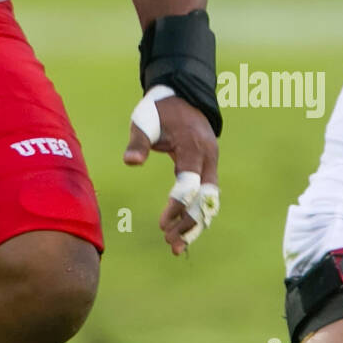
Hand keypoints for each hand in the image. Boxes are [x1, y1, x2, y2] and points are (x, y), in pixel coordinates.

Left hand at [123, 94, 219, 256]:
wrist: (183, 96)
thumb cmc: (160, 109)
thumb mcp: (145, 119)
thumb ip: (138, 141)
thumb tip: (130, 162)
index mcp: (194, 148)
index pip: (189, 185)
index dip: (177, 206)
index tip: (162, 224)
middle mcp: (208, 159)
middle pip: (205, 200)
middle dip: (189, 223)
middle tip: (170, 244)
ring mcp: (212, 163)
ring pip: (210, 202)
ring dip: (195, 224)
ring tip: (177, 246)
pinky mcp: (209, 168)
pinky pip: (207, 196)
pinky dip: (197, 213)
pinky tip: (184, 231)